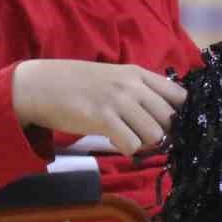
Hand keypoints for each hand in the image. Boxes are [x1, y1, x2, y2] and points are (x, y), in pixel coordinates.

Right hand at [12, 60, 186, 155]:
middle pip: (170, 119)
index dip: (179, 115)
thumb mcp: (115, 78)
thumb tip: (164, 118)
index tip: (167, 125)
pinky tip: (113, 140)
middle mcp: (133, 85)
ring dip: (143, 143)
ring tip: (125, 137)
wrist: (41, 85)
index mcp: (138, 73)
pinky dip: (126, 148)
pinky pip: (132, 144)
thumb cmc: (78, 84)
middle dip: (161, 133)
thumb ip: (139, 92)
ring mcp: (118, 100)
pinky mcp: (103, 118)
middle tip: (141, 135)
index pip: (180, 95)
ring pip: (155, 135)